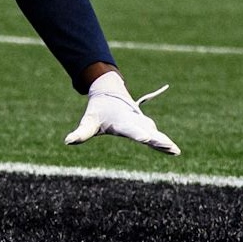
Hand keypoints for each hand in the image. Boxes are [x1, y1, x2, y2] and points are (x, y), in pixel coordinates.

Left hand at [65, 70, 179, 154]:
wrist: (110, 91)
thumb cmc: (98, 109)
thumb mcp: (89, 120)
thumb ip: (81, 133)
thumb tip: (67, 142)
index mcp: (123, 122)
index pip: (132, 131)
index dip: (139, 135)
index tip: (147, 139)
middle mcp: (135, 123)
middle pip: (149, 134)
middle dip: (159, 142)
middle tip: (171, 148)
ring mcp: (142, 124)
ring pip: (155, 134)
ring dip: (164, 143)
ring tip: (175, 151)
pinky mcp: (145, 126)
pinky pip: (156, 135)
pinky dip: (164, 142)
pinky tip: (172, 150)